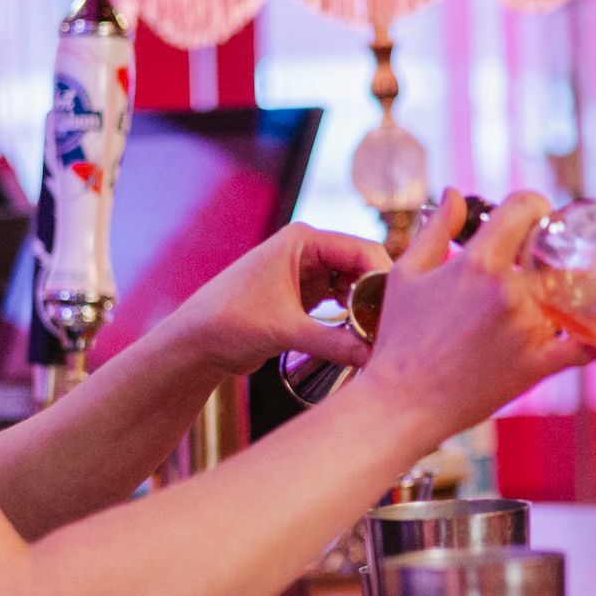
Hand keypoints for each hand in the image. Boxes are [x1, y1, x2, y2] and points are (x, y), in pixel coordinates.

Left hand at [174, 221, 389, 376]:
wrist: (197, 342)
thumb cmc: (228, 321)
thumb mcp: (284, 330)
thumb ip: (332, 342)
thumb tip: (372, 355)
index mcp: (303, 240)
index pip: (362, 250)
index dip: (384, 277)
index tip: (398, 308)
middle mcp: (308, 251)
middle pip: (363, 267)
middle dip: (378, 294)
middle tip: (393, 325)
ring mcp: (307, 273)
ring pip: (354, 285)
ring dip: (366, 307)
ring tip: (380, 334)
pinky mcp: (305, 296)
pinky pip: (342, 301)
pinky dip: (353, 316)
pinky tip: (361, 335)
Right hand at [347, 193, 595, 437]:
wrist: (403, 402)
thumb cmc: (400, 338)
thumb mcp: (407, 273)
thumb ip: (436, 228)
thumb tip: (455, 193)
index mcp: (478, 262)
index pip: (527, 206)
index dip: (532, 205)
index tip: (531, 217)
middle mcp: (510, 292)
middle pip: (554, 247)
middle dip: (551, 245)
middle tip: (544, 253)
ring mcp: (529, 329)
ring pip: (571, 289)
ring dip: (571, 282)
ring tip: (564, 284)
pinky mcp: (539, 364)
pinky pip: (586, 346)